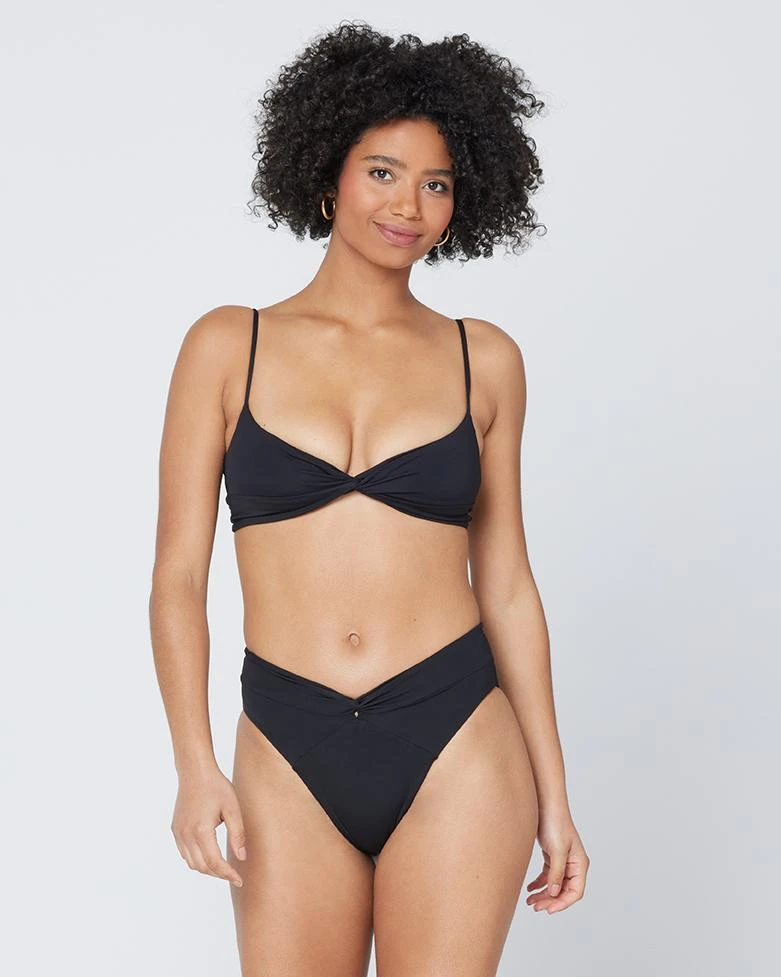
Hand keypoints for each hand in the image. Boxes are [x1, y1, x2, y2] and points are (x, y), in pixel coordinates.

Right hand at [171, 767, 246, 887]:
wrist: (195, 772)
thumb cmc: (216, 787)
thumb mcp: (233, 808)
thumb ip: (238, 834)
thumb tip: (241, 857)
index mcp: (201, 831)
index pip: (215, 863)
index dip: (228, 874)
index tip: (239, 879)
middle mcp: (186, 835)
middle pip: (202, 867)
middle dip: (219, 874)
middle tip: (234, 874)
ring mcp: (178, 833)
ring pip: (191, 863)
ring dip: (207, 869)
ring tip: (223, 867)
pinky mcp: (175, 829)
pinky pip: (185, 853)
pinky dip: (196, 860)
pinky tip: (208, 855)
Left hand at [526, 810, 588, 913]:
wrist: (545, 804)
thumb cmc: (555, 824)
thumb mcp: (557, 850)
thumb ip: (556, 873)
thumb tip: (553, 893)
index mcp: (580, 864)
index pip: (575, 892)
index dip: (562, 903)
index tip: (548, 909)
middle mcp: (573, 864)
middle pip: (564, 890)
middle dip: (550, 900)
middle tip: (535, 907)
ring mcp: (563, 861)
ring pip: (554, 885)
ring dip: (543, 894)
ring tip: (530, 901)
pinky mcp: (552, 856)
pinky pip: (547, 876)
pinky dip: (539, 883)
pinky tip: (530, 889)